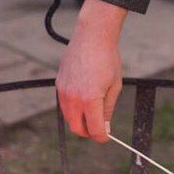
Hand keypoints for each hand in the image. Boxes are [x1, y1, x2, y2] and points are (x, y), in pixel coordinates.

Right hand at [56, 0, 126, 140]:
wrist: (92, 37)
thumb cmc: (107, 59)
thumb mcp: (115, 85)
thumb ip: (108, 109)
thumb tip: (104, 127)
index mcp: (90, 100)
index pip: (93, 129)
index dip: (101, 137)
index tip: (107, 137)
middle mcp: (73, 99)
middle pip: (77, 128)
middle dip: (89, 132)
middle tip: (100, 129)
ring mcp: (63, 92)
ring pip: (69, 118)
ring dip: (80, 121)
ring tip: (93, 115)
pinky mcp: (58, 85)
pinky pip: (64, 105)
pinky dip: (73, 109)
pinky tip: (84, 101)